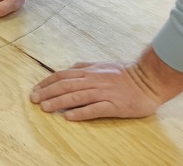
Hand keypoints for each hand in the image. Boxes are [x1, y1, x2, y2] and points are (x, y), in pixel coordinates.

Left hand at [30, 47, 182, 120]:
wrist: (149, 79)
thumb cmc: (126, 73)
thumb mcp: (102, 65)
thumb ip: (85, 67)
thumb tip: (69, 69)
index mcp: (90, 71)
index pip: (63, 75)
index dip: (47, 82)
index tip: (36, 89)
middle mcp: (94, 80)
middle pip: (66, 85)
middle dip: (47, 92)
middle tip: (33, 100)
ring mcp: (104, 92)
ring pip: (76, 96)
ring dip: (58, 102)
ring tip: (45, 108)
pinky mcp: (114, 105)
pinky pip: (95, 109)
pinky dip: (81, 113)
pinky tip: (69, 117)